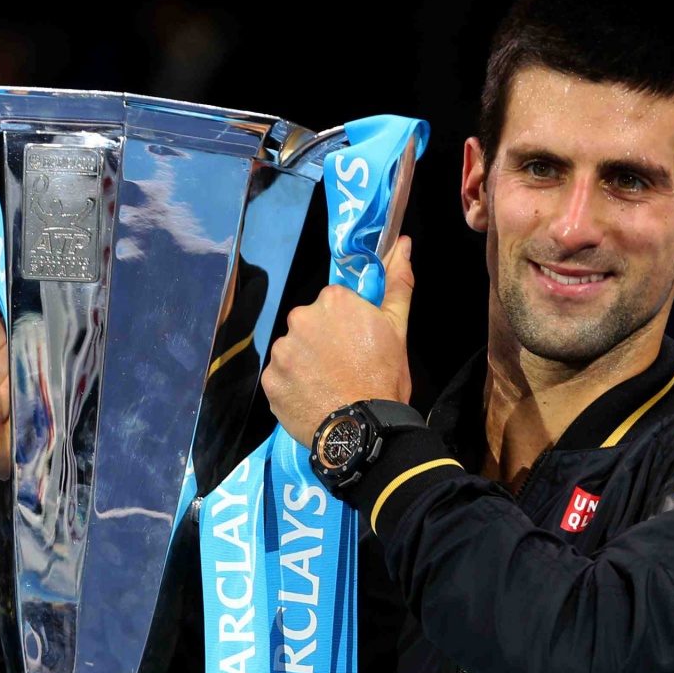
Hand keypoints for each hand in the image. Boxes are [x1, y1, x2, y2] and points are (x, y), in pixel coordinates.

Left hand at [261, 237, 414, 446]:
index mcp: (332, 301)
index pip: (334, 304)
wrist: (364, 430)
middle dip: (323, 342)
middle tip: (345, 368)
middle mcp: (300, 318)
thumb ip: (397, 283)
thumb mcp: (398, 328)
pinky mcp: (270, 381)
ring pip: (294, 352)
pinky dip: (293, 387)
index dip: (347, 325)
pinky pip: (281, 379)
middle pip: (310, 325)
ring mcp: (282, 351)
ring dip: (306, 365)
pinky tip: (313, 399)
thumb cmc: (384, 377)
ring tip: (328, 387)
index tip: (358, 345)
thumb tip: (403, 242)